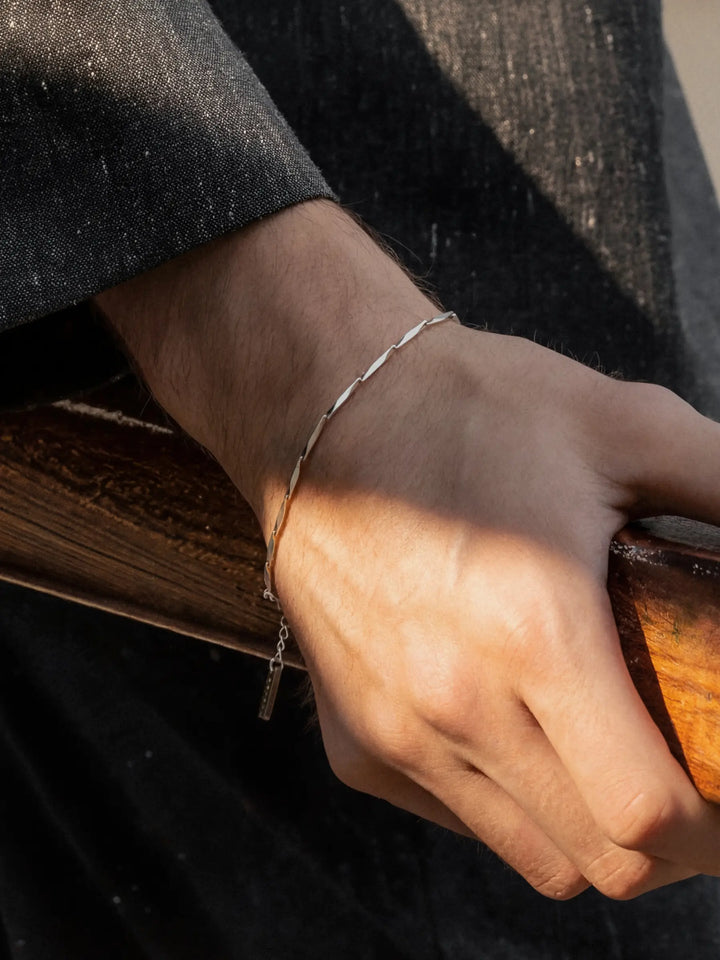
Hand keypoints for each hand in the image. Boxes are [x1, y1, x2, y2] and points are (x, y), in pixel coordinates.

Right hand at [97, 200, 719, 898]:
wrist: (322, 411)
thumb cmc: (470, 409)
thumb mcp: (622, 426)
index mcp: (535, 631)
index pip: (645, 813)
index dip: (712, 826)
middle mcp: (456, 701)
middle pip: (597, 859)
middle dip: (664, 842)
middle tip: (679, 777)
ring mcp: (395, 728)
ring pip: (528, 852)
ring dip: (586, 827)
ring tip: (602, 760)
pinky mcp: (352, 735)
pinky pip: (454, 813)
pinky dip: (506, 801)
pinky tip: (516, 730)